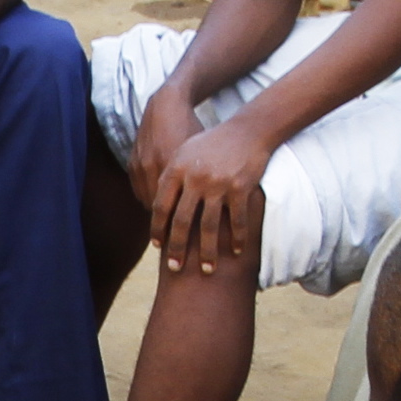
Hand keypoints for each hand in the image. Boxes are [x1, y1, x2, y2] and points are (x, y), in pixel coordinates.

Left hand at [148, 114, 279, 272]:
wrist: (247, 130)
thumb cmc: (212, 144)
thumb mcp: (184, 153)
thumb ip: (169, 176)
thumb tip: (153, 203)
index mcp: (177, 169)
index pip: (161, 206)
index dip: (158, 229)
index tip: (158, 247)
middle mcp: (195, 178)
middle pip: (182, 221)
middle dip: (177, 248)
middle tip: (175, 268)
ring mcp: (218, 183)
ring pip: (209, 226)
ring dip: (207, 252)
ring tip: (206, 270)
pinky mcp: (240, 187)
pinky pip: (237, 220)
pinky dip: (237, 238)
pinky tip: (236, 251)